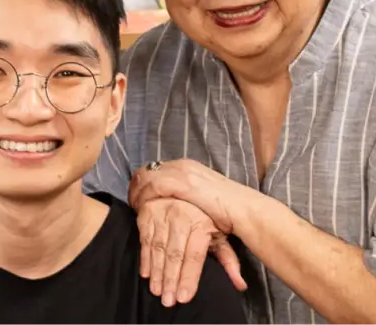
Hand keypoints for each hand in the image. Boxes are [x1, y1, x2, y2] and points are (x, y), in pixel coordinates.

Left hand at [129, 158, 253, 234]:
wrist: (243, 209)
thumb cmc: (227, 209)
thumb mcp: (203, 196)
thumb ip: (187, 194)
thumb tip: (175, 201)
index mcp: (187, 166)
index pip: (156, 168)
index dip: (143, 182)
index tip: (137, 196)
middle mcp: (183, 165)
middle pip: (147, 169)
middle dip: (135, 186)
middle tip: (132, 202)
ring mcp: (182, 173)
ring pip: (146, 177)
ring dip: (136, 193)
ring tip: (134, 207)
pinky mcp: (183, 184)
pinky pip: (153, 186)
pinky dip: (144, 196)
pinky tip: (141, 208)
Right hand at [138, 198, 247, 306]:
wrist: (183, 187)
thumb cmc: (204, 216)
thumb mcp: (219, 233)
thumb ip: (228, 259)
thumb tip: (240, 284)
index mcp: (200, 223)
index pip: (194, 255)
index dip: (188, 277)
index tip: (184, 297)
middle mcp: (180, 217)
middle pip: (174, 254)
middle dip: (170, 279)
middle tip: (168, 299)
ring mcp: (162, 214)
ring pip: (158, 248)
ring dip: (157, 272)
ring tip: (156, 290)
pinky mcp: (147, 214)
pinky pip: (145, 239)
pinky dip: (145, 258)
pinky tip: (146, 273)